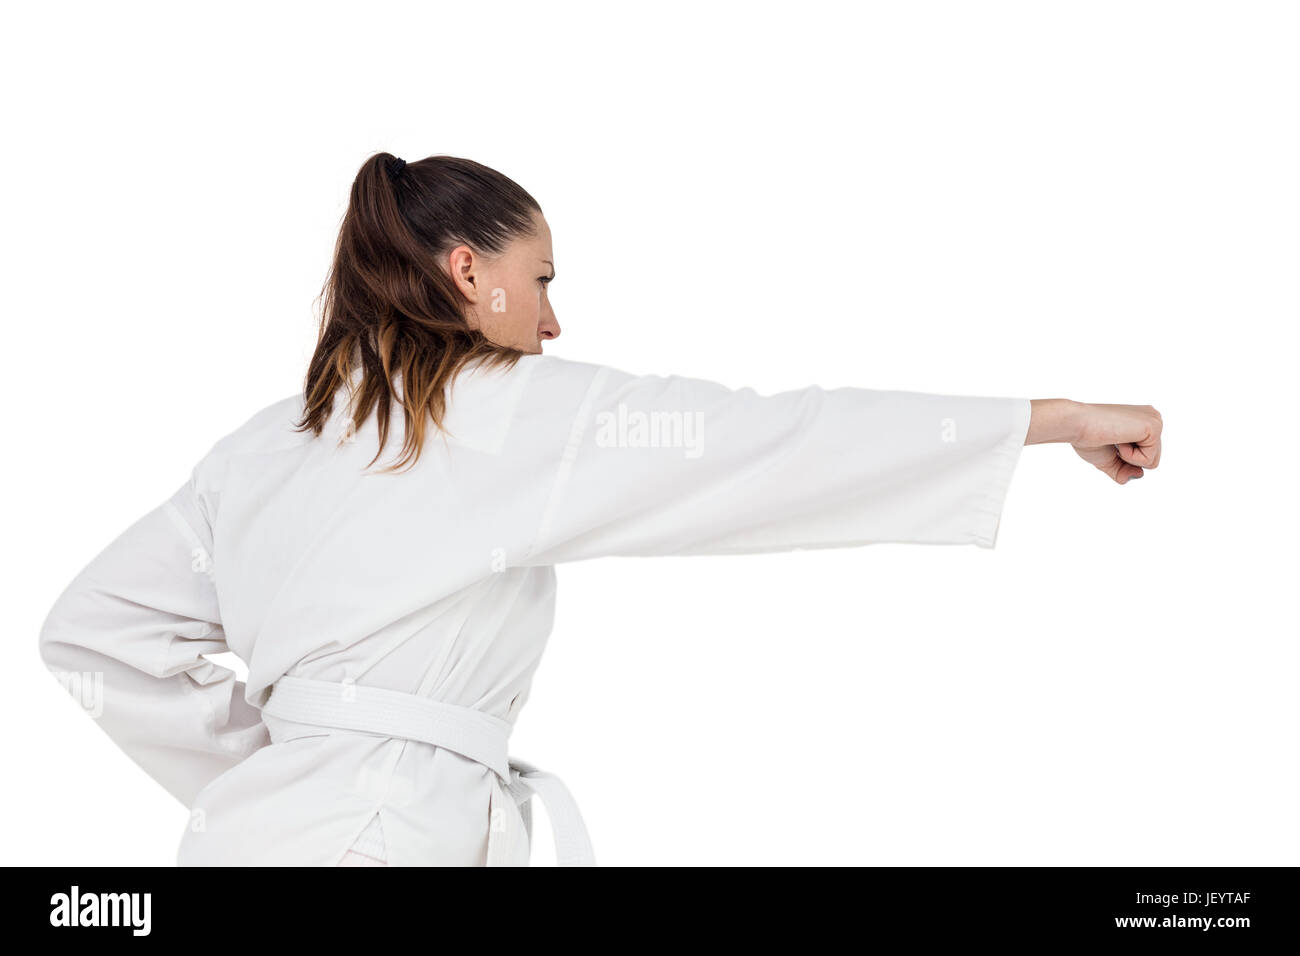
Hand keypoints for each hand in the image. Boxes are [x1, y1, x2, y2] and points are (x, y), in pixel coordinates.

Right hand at [1027, 399, 1162, 483]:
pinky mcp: (1154, 427)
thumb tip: (1138, 475)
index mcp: (1143, 420)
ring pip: (1152, 461)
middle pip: (1152, 459)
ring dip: (1128, 458)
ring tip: (1115, 440)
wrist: (1076, 424)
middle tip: (1112, 442)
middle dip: (1128, 460)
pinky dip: (1130, 456)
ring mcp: (1155, 420)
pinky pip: (1149, 460)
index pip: (1146, 454)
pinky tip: (1119, 439)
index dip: (1125, 458)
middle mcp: (1152, 417)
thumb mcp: (1108, 458)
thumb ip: (1123, 469)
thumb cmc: (1087, 436)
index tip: (1110, 442)